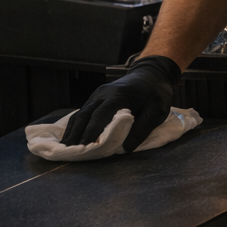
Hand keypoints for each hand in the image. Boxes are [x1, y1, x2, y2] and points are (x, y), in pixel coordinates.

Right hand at [62, 56, 180, 150]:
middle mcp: (103, 94)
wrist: (152, 73)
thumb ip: (143, 127)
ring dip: (73, 131)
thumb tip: (125, 148)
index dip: (91, 132)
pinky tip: (72, 138)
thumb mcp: (158, 109)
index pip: (100, 115)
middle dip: (77, 134)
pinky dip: (77, 126)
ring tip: (68, 149)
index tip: (85, 147)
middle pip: (85, 115)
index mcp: (118, 95)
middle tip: (71, 153)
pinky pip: (83, 112)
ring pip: (80, 114)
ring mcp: (97, 95)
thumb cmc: (156, 92)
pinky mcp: (96, 99)